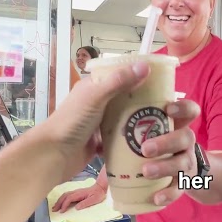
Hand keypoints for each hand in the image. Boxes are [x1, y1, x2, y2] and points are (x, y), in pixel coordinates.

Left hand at [40, 61, 199, 205]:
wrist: (53, 156)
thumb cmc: (72, 122)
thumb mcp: (96, 96)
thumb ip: (119, 81)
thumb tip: (146, 65)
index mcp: (97, 87)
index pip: (124, 75)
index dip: (143, 77)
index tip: (164, 86)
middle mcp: (100, 103)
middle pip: (129, 99)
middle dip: (147, 104)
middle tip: (167, 111)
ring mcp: (102, 124)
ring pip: (128, 120)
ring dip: (142, 124)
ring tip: (163, 128)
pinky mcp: (103, 144)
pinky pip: (123, 140)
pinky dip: (134, 142)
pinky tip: (151, 145)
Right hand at [52, 183, 106, 212]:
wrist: (100, 187)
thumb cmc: (98, 194)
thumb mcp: (94, 200)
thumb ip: (85, 203)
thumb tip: (76, 207)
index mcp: (79, 194)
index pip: (69, 199)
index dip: (64, 205)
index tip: (61, 211)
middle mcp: (76, 192)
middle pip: (64, 196)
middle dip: (58, 203)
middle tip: (54, 210)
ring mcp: (76, 192)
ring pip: (64, 195)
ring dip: (59, 201)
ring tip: (54, 207)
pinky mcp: (76, 193)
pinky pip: (66, 196)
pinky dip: (62, 199)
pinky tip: (60, 203)